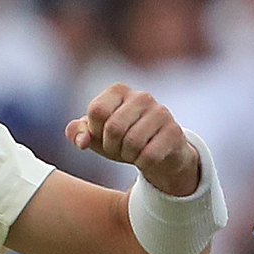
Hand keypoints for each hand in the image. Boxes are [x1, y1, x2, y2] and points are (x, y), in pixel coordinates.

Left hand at [69, 81, 201, 195]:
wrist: (159, 154)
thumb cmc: (122, 141)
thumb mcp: (96, 136)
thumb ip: (78, 132)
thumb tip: (81, 142)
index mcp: (119, 90)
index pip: (97, 110)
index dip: (95, 131)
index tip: (102, 136)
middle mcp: (141, 96)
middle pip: (113, 127)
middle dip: (110, 147)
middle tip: (117, 149)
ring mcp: (160, 112)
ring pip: (132, 142)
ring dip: (127, 155)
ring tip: (132, 152)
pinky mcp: (174, 132)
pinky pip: (148, 155)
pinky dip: (143, 163)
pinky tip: (147, 157)